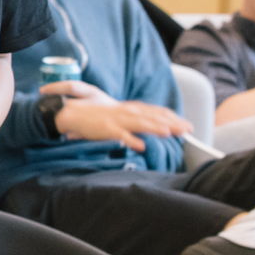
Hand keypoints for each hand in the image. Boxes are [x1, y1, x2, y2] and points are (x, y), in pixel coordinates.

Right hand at [41, 79, 191, 151]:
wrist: (66, 112)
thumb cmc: (88, 116)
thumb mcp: (111, 115)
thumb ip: (128, 124)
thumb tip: (142, 136)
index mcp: (127, 109)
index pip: (153, 112)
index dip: (171, 118)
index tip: (186, 125)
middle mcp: (124, 111)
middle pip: (152, 116)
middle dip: (171, 123)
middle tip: (188, 130)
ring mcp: (115, 119)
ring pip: (139, 123)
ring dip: (155, 128)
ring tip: (170, 133)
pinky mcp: (104, 127)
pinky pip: (120, 134)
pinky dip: (131, 139)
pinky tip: (141, 146)